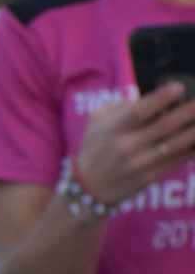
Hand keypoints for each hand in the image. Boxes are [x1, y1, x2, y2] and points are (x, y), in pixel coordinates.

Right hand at [73, 84, 194, 205]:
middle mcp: (128, 145)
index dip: (161, 98)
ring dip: (194, 132)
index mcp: (114, 128)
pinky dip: (193, 149)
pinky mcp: (151, 176)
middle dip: (188, 113)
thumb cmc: (96, 145)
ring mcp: (141, 163)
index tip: (179, 87)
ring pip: (176, 144)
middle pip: (164, 126)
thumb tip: (157, 98)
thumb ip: (123, 107)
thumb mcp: (98, 121)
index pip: (140, 111)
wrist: (89, 186)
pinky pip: (178, 160)